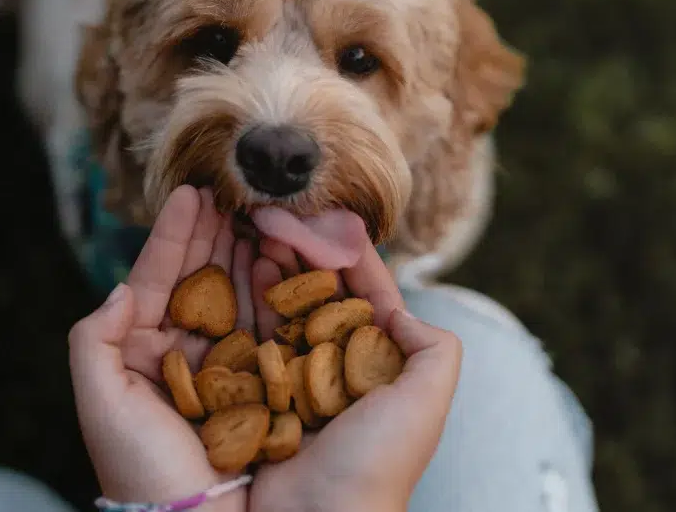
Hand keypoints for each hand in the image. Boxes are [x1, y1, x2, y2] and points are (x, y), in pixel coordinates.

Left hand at [67, 186, 249, 510]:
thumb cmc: (142, 471)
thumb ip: (94, 341)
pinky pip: (266, 323)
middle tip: (234, 191)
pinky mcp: (261, 379)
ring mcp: (224, 363)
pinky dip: (274, 289)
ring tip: (260, 214)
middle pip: (199, 277)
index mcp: (141, 351)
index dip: (173, 235)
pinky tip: (281, 259)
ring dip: (247, 251)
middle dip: (215, 233)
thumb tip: (122, 289)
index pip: (156, 278)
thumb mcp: (100, 405)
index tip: (191, 193)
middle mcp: (183, 351)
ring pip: (236, 293)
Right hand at [247, 209, 462, 511]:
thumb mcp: (425, 400)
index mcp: (376, 366)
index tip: (330, 214)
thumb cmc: (376, 462)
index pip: (367, 295)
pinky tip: (242, 266)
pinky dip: (247, 296)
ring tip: (259, 227)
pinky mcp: (253, 387)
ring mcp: (291, 376)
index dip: (350, 253)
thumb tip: (398, 311)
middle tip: (283, 212)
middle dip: (302, 250)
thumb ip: (434, 348)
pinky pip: (250, 331)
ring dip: (273, 263)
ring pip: (282, 304)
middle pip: (318, 293)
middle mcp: (333, 367)